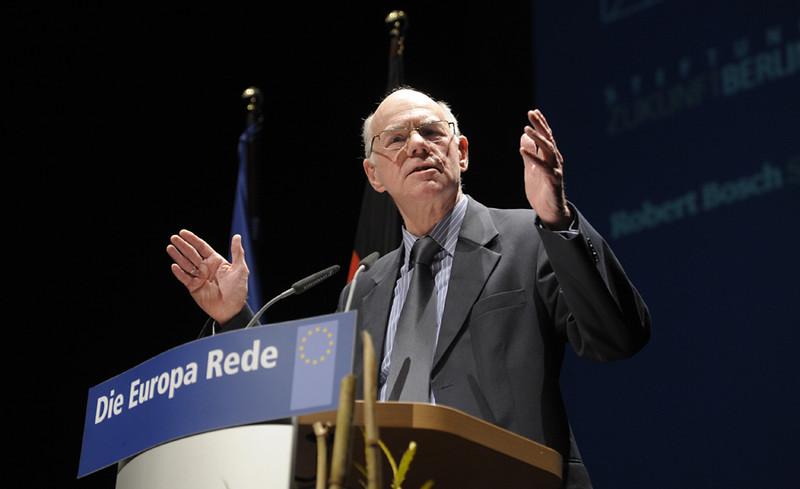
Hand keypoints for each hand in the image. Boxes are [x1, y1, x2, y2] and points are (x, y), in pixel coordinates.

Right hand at [166, 229, 248, 323]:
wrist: (232, 309)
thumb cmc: (238, 290)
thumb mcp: (240, 269)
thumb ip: (237, 252)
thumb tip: (237, 236)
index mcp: (216, 262)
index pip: (202, 247)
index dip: (193, 239)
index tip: (183, 232)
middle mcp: (206, 268)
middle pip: (192, 254)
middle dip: (183, 245)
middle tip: (173, 238)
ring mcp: (199, 278)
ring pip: (186, 264)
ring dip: (178, 256)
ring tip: (170, 248)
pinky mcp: (194, 288)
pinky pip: (185, 278)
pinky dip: (179, 273)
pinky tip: (174, 265)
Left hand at [519, 109, 571, 228]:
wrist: (549, 211)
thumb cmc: (541, 190)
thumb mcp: (532, 169)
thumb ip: (530, 153)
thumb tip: (524, 136)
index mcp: (550, 157)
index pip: (546, 136)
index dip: (541, 123)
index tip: (533, 112)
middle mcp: (555, 161)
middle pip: (548, 139)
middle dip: (540, 125)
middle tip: (531, 113)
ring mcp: (555, 170)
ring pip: (548, 150)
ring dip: (537, 138)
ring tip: (526, 129)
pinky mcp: (553, 181)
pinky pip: (543, 167)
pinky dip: (533, 158)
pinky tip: (522, 150)